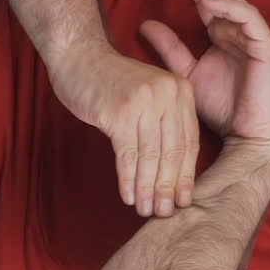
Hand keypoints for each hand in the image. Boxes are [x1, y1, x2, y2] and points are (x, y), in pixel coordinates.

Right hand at [45, 42, 198, 217]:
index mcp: (181, 91)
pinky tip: (127, 196)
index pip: (189, 142)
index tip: (183, 201)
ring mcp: (144, 102)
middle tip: (163, 213)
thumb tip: (172, 175)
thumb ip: (165, 124)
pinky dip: (128, 179)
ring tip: (144, 210)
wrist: (80, 56)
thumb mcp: (151, 96)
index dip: (186, 176)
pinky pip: (127, 154)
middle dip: (167, 188)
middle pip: (172, 152)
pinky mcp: (120, 111)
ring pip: (150, 156)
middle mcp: (168, 94)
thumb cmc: (114, 82)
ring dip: (147, 189)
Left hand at [139, 0, 269, 151]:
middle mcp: (238, 29)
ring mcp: (254, 36)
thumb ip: (170, 49)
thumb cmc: (222, 109)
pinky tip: (208, 0)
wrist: (248, 139)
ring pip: (232, 1)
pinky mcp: (267, 46)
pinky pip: (249, 18)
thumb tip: (144, 23)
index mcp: (222, 32)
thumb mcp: (187, 74)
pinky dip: (229, 7)